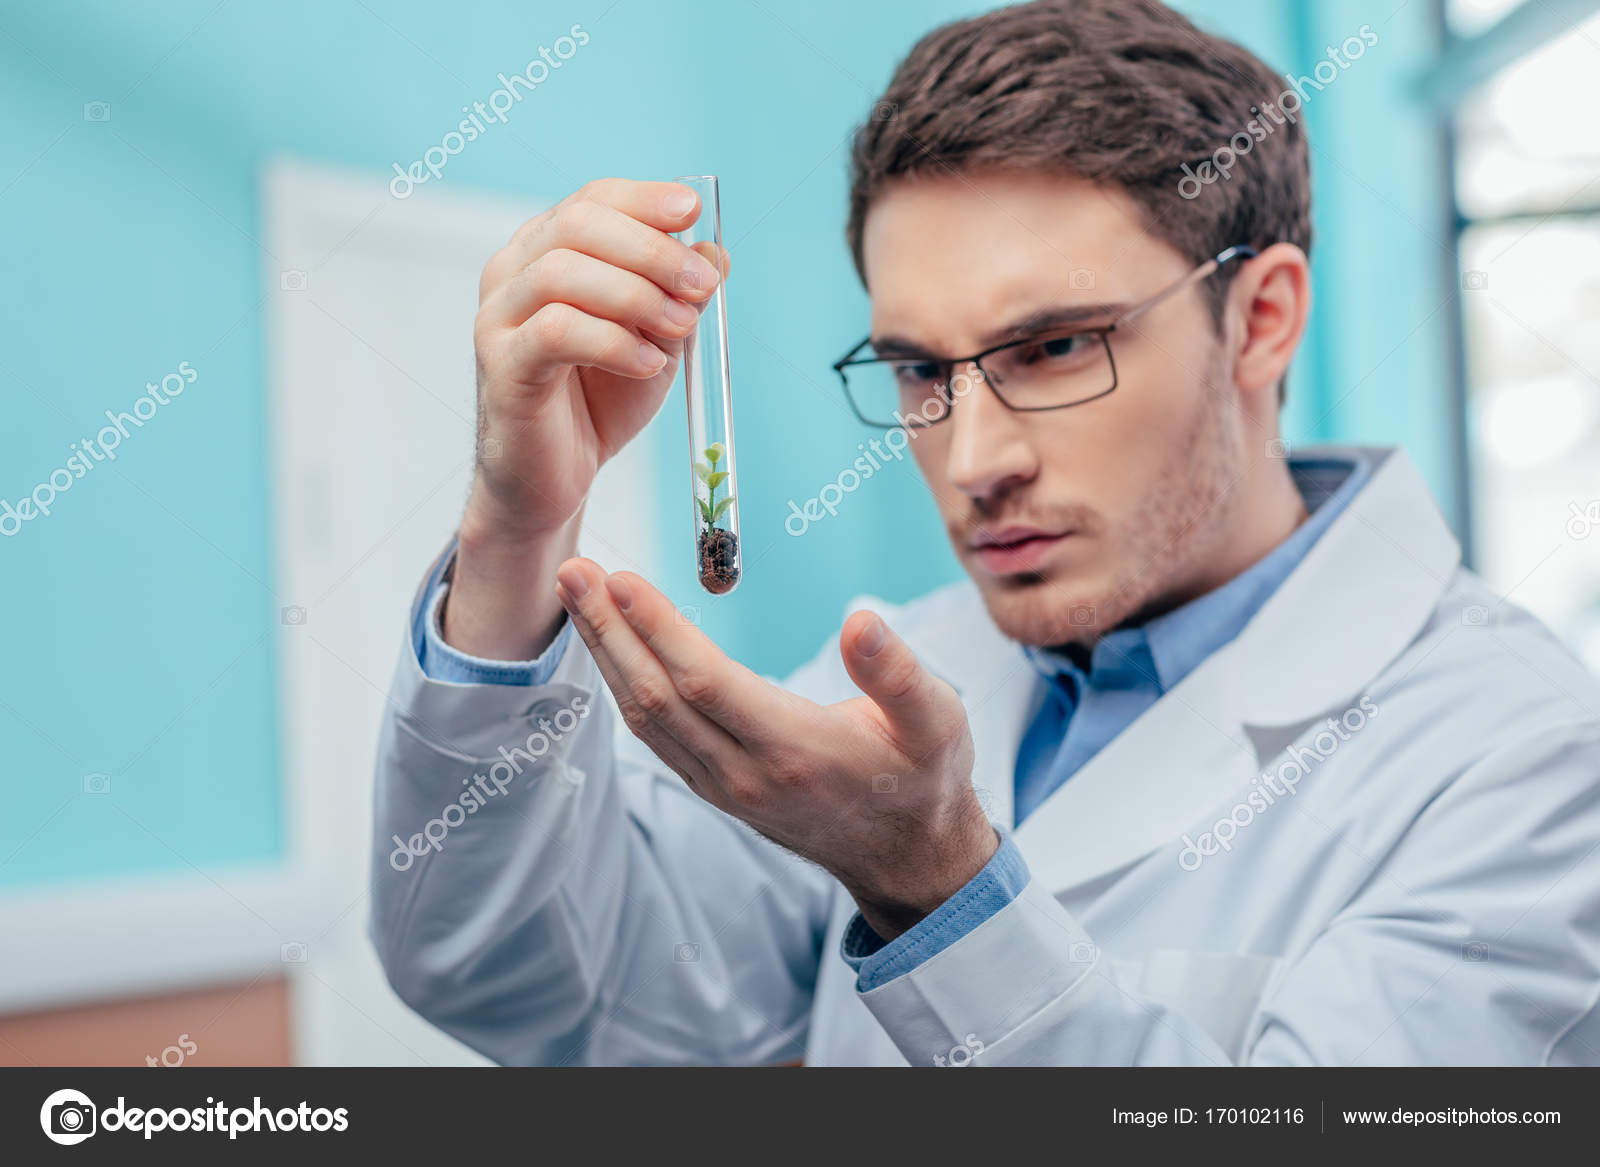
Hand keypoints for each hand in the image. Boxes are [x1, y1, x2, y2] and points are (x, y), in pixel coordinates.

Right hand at [445, 179, 729, 659]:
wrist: (556, 480)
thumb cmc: (602, 402)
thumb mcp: (658, 339)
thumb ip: (681, 294)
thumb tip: (715, 251)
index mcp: (546, 251)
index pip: (592, 201)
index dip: (644, 200)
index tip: (693, 212)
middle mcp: (512, 273)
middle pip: (577, 224)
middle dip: (651, 249)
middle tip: (702, 286)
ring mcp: (498, 317)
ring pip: (563, 272)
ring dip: (637, 296)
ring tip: (681, 330)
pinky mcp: (500, 365)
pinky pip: (556, 332)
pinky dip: (614, 342)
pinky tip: (649, 365)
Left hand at [553, 558, 998, 940]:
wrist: (908, 857)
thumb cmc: (924, 777)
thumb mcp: (937, 724)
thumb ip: (899, 674)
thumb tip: (861, 620)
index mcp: (796, 750)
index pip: (706, 684)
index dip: (660, 630)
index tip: (623, 578)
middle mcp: (747, 775)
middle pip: (657, 699)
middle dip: (609, 632)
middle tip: (572, 572)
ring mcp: (725, 787)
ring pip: (646, 718)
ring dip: (605, 655)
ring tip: (577, 596)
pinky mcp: (716, 788)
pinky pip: (655, 735)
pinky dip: (623, 685)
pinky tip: (609, 646)